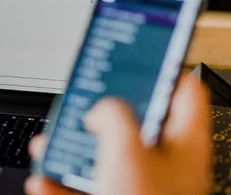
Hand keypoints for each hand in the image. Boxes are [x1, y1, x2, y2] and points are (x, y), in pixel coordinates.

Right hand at [26, 75, 211, 194]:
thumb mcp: (126, 148)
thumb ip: (113, 114)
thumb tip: (101, 107)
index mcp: (184, 140)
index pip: (182, 87)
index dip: (160, 63)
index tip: (137, 49)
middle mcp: (167, 164)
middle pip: (135, 121)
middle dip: (101, 110)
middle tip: (83, 97)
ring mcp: (143, 190)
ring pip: (106, 157)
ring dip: (74, 147)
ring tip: (52, 140)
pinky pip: (87, 190)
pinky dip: (63, 185)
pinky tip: (45, 180)